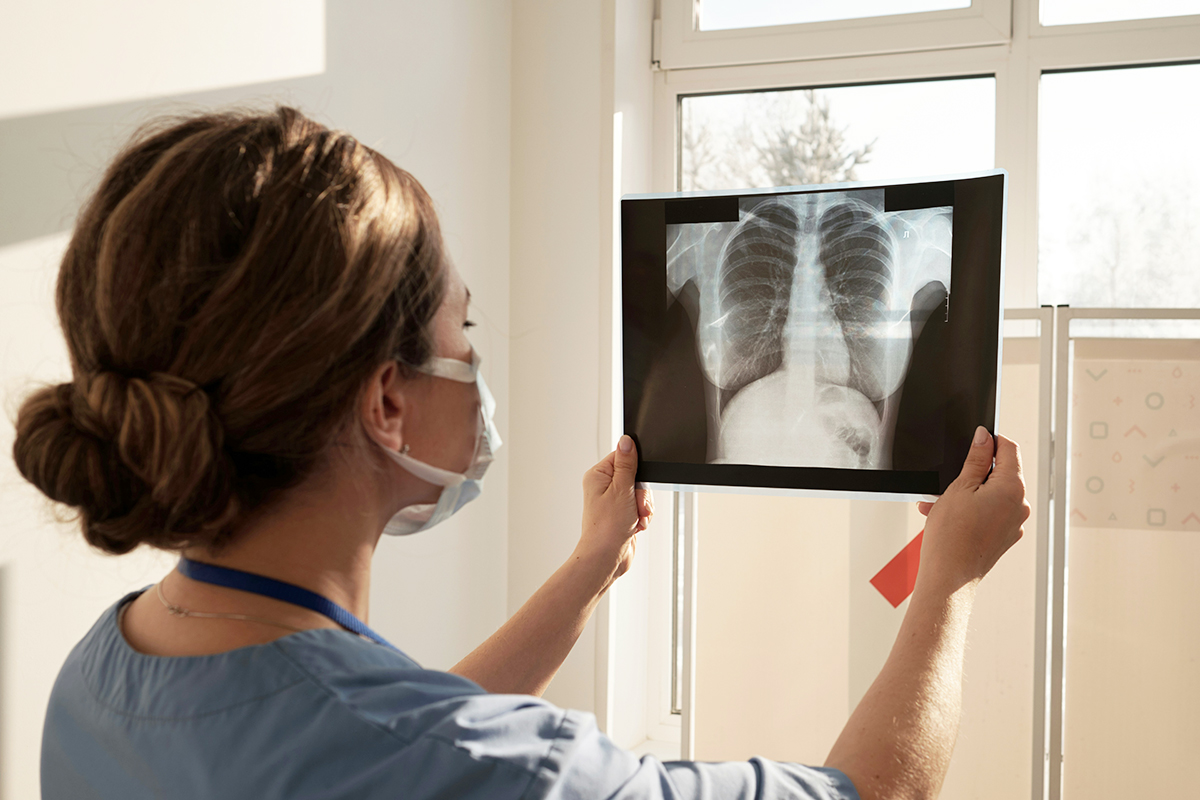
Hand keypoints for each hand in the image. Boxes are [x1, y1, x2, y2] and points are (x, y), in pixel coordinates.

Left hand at [578, 435, 653, 582]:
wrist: (607, 557)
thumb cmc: (607, 527)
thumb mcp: (621, 489)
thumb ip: (627, 464)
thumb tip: (626, 440)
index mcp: (598, 475)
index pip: (623, 457)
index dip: (636, 470)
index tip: (637, 483)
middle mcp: (604, 487)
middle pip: (636, 476)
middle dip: (642, 494)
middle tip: (637, 505)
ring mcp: (614, 502)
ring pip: (641, 494)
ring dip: (643, 507)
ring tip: (636, 518)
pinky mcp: (622, 515)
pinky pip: (641, 508)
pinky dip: (643, 517)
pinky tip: (636, 525)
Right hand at [914, 427, 1029, 592]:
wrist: (949, 577)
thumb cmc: (952, 536)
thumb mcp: (959, 487)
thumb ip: (975, 459)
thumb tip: (984, 438)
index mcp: (1012, 488)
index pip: (1009, 449)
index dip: (991, 440)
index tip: (975, 440)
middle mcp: (1020, 505)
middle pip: (1000, 473)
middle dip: (973, 472)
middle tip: (948, 480)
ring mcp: (1014, 523)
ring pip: (991, 494)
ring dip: (967, 493)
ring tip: (940, 503)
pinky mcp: (1004, 537)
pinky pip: (990, 513)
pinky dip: (971, 510)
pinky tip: (948, 517)